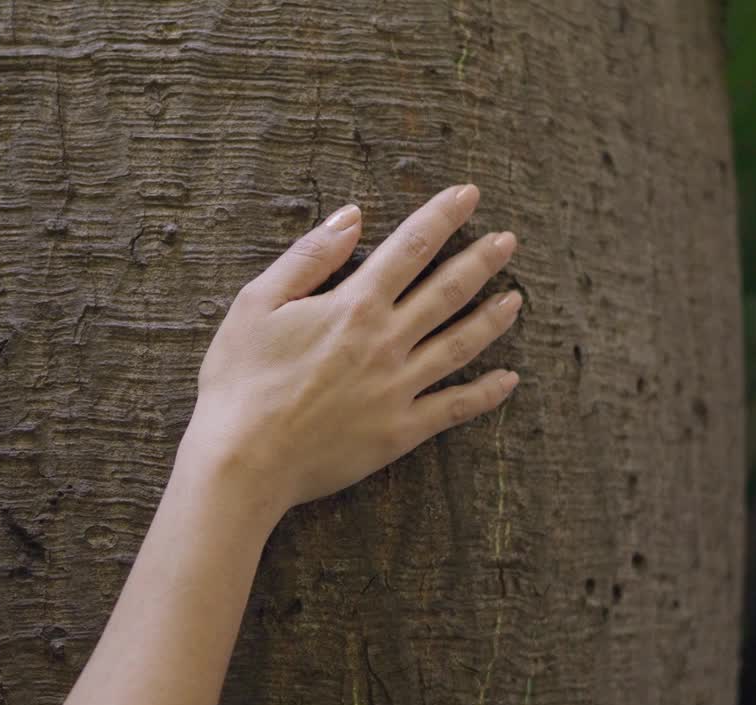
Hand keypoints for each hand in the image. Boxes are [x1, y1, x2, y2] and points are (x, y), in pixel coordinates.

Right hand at [178, 184, 520, 517]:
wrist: (244, 460)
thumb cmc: (239, 381)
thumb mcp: (257, 304)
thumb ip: (308, 258)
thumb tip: (351, 218)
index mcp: (353, 307)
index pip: (409, 249)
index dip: (441, 217)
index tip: (468, 194)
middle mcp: (386, 343)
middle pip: (447, 292)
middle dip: (481, 261)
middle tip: (507, 241)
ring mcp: (398, 389)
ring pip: (460, 345)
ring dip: (492, 318)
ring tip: (515, 299)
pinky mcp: (400, 432)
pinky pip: (455, 407)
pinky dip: (486, 392)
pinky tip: (509, 380)